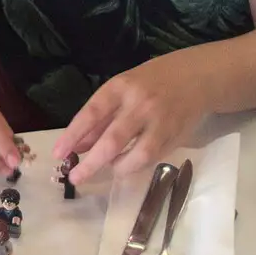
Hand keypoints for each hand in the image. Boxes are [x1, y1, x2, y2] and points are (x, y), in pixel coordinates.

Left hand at [51, 53, 207, 185]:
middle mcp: (140, 104)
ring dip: (117, 168)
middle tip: (75, 177)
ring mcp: (160, 122)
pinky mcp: (175, 137)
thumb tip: (78, 147)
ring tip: (108, 169)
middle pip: (112, 140)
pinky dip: (136, 166)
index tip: (58, 154)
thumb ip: (101, 117)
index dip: (73, 135)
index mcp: (121, 87)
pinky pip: (152, 158)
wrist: (197, 77)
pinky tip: (127, 165)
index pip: (91, 113)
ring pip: (137, 155)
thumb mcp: (122, 90)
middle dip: (91, 163)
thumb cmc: (151, 82)